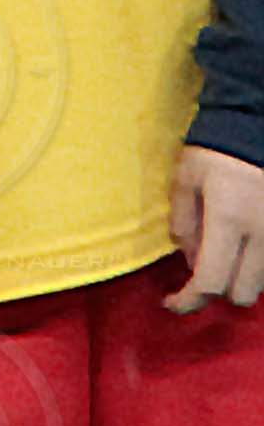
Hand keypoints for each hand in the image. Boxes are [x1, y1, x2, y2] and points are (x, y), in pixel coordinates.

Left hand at [168, 145, 263, 310]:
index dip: (188, 300)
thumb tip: (187, 257)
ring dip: (241, 278)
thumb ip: (183, 220)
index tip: (170, 301)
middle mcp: (261, 234)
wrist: (259, 123)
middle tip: (201, 271)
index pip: (210, 282)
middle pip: (242, 294)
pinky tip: (243, 245)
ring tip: (225, 252)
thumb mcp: (186, 177)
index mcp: (229, 221)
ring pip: (263, 283)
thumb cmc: (217, 147)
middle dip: (218, 290)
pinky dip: (258, 264)